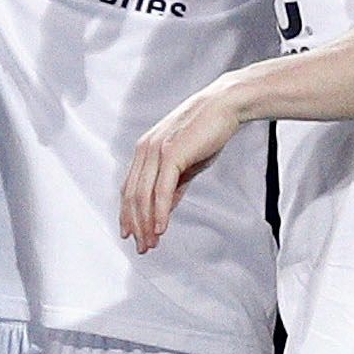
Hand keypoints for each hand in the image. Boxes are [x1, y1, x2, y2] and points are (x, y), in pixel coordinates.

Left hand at [121, 82, 248, 251]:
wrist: (224, 106)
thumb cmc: (208, 131)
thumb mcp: (186, 163)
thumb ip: (172, 186)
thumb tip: (162, 209)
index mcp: (145, 151)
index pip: (130, 189)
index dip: (129, 214)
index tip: (132, 234)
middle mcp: (145, 150)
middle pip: (132, 196)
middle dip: (136, 225)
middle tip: (143, 247)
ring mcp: (156, 151)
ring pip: (143, 196)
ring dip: (147, 223)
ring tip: (152, 243)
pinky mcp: (171, 153)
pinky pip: (161, 190)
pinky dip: (159, 212)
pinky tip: (161, 228)